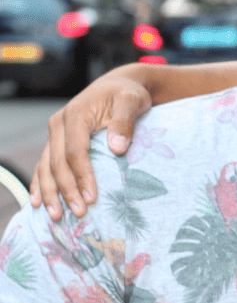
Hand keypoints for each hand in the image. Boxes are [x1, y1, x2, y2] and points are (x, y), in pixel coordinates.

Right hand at [30, 70, 152, 219]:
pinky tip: (39, 203)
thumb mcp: (132, 102)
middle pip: (57, 163)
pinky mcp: (57, 140)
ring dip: (50, 193)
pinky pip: (44, 165)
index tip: (91, 198)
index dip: (82, 176)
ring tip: (57, 217)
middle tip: (79, 214)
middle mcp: (60, 124)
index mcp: (76, 114)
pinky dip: (41, 184)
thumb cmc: (128, 95)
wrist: (119, 86)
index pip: (75, 152)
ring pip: (46, 167)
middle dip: (66, 191)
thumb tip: (117, 148)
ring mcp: (56, 133)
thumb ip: (125, 122)